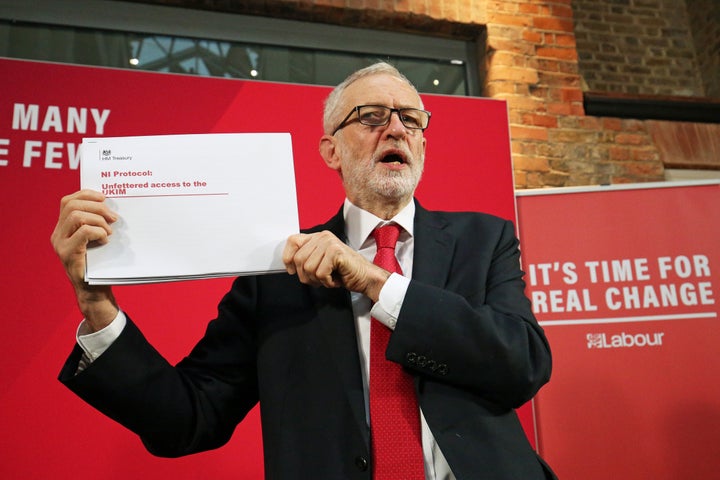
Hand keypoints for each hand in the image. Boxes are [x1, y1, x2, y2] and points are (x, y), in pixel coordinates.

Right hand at [50, 189, 118, 330]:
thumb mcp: (96, 239)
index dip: (87, 194)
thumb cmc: (99, 263)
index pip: (68, 201)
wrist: (94, 290)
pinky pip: (83, 232)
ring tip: (109, 232)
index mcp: (63, 228)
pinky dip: (98, 232)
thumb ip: (96, 223)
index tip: (105, 198)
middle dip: (97, 207)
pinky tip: (105, 241)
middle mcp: (57, 234)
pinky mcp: (67, 253)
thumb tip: (111, 206)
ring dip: (98, 220)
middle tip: (113, 218)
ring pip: (76, 216)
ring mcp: (60, 244)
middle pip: (71, 205)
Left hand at [283, 231, 390, 301]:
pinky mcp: (336, 252)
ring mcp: (330, 243)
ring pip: (308, 268)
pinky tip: (335, 279)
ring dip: (318, 280)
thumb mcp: (321, 262)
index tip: (292, 270)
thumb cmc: (345, 272)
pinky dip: (327, 282)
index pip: (292, 241)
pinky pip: (320, 273)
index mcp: (318, 237)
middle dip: (306, 276)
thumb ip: (307, 259)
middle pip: (299, 259)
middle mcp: (323, 237)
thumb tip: (289, 264)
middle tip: (320, 279)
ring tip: (329, 278)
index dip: (288, 258)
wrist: (366, 278)